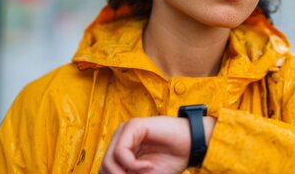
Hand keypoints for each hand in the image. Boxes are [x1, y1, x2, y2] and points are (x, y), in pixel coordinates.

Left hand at [100, 116, 215, 173]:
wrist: (190, 146)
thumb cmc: (170, 159)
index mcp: (120, 150)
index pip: (105, 170)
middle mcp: (120, 140)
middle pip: (104, 167)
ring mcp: (125, 131)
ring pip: (108, 161)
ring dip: (124, 173)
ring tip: (145, 173)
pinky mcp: (133, 126)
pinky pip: (121, 151)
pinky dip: (133, 164)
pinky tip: (148, 165)